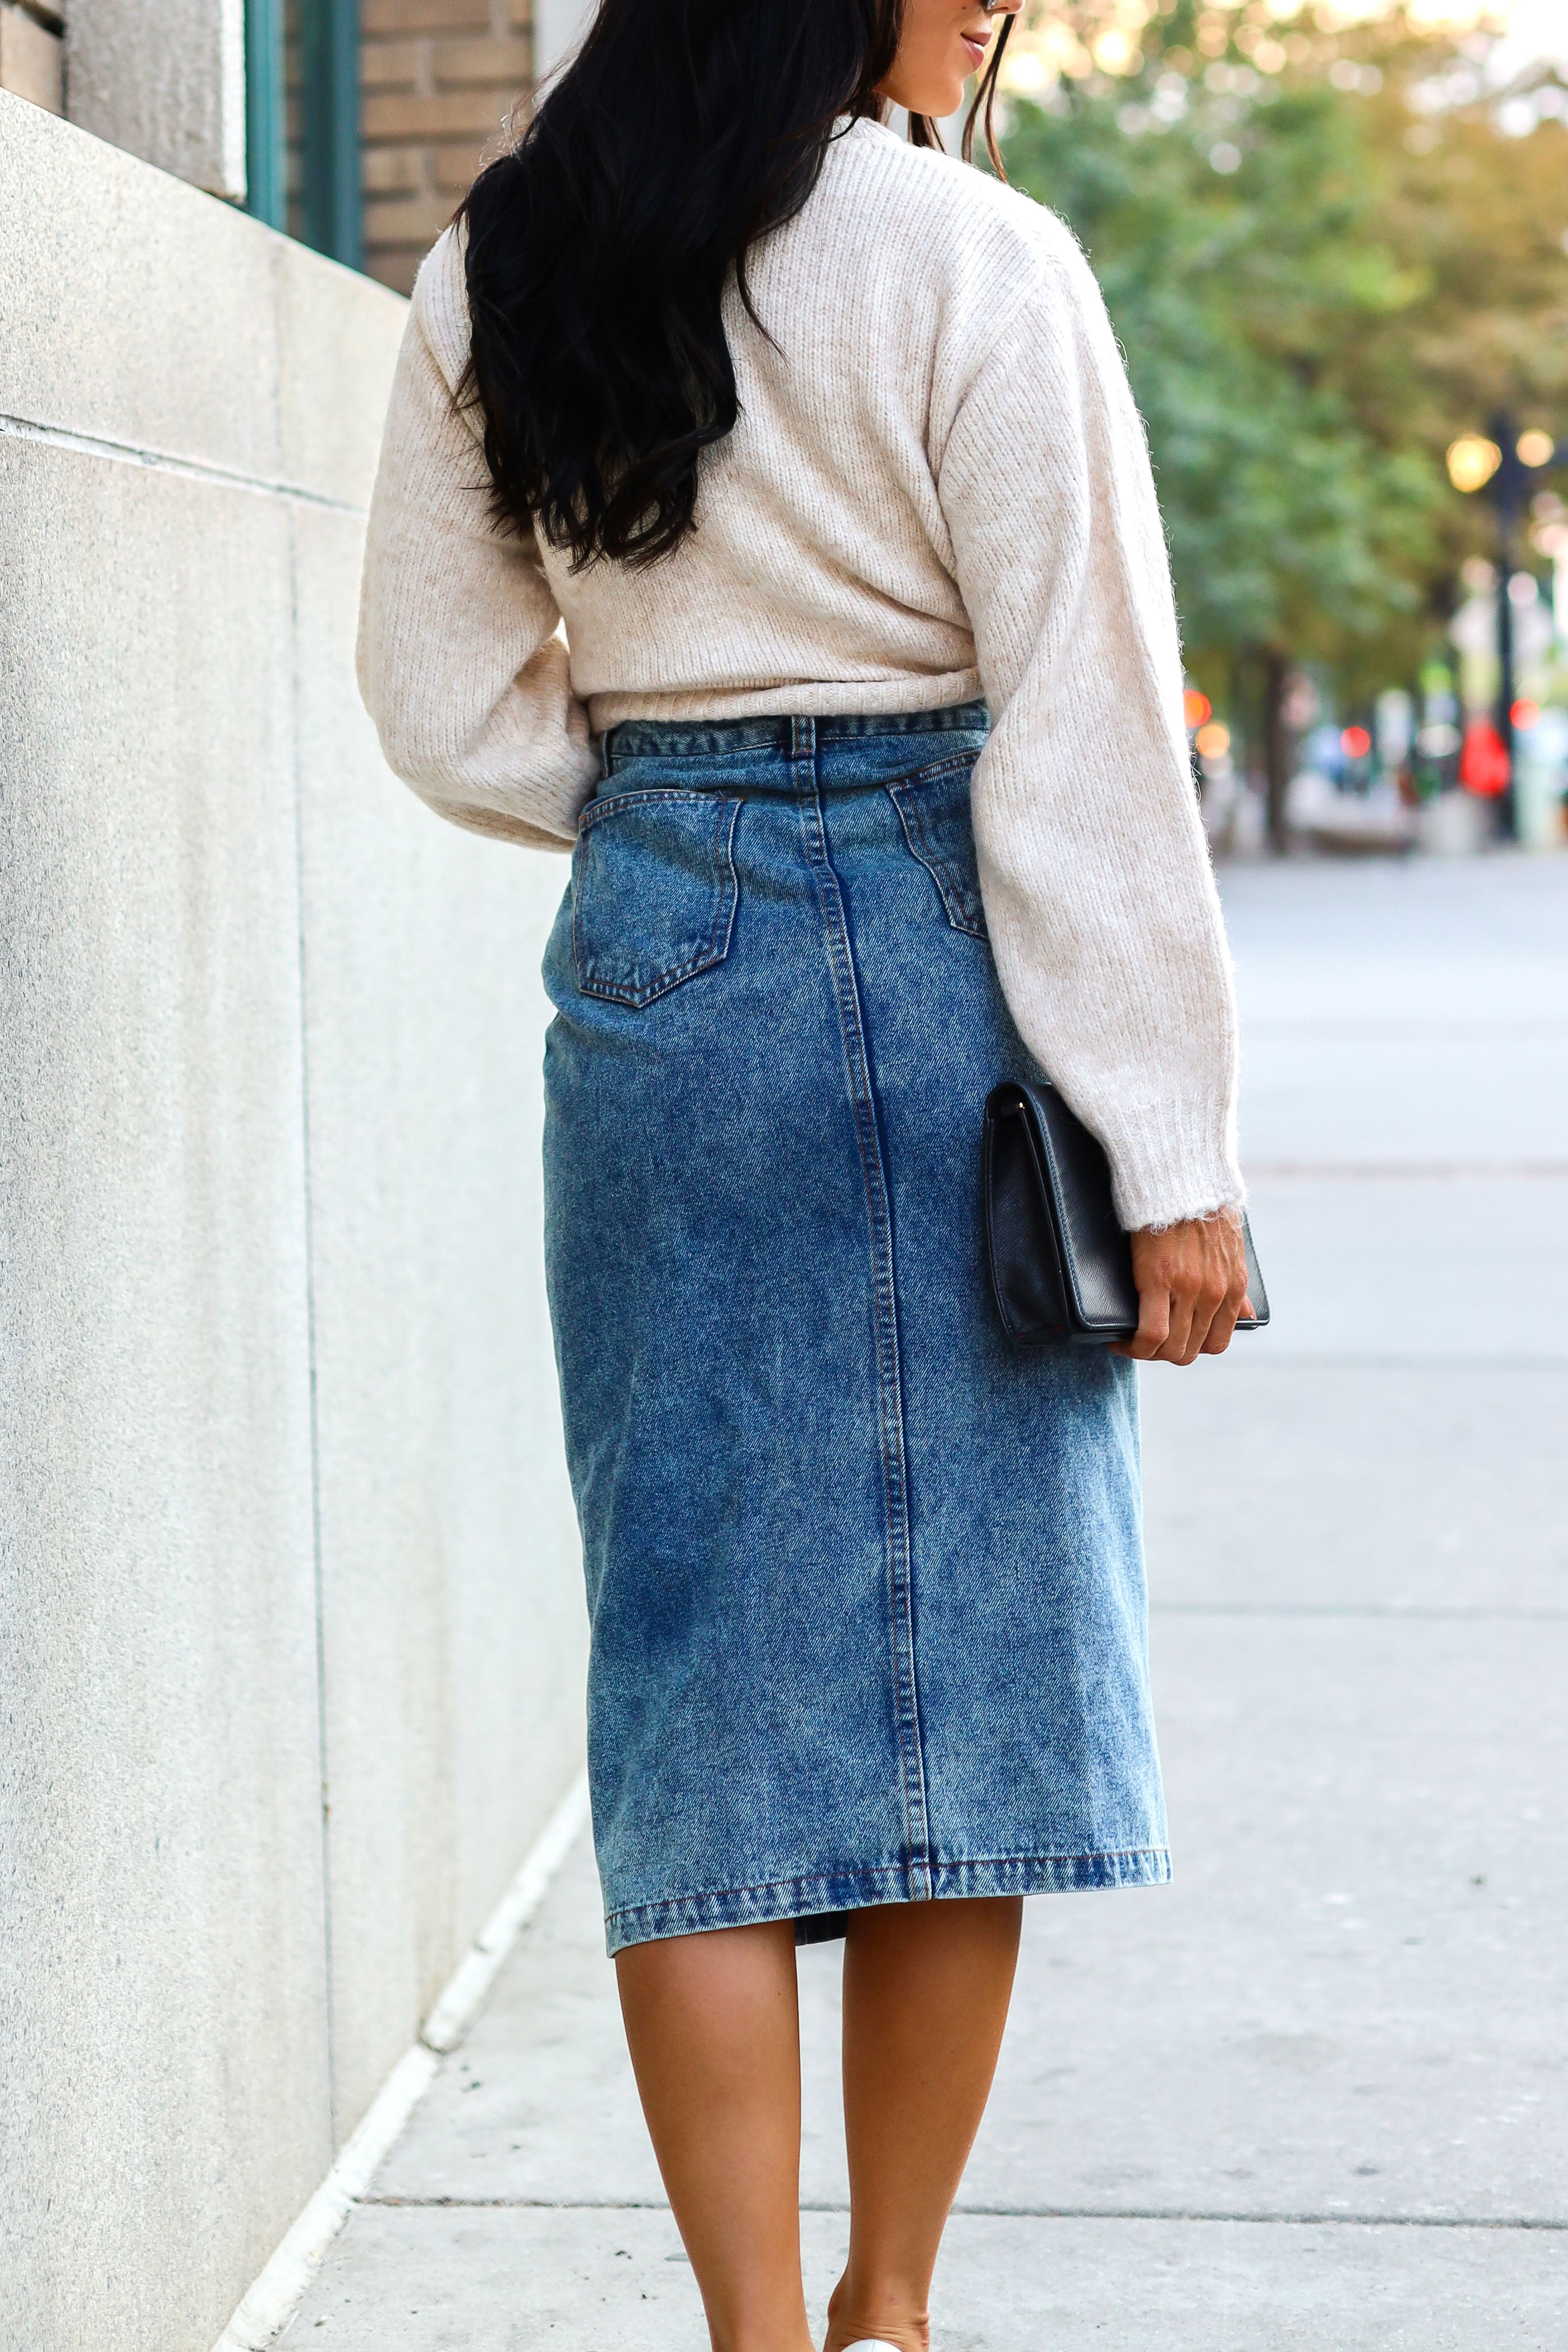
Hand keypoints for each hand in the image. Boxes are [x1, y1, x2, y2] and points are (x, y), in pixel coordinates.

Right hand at [1110, 1209, 1251, 1365]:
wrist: (1181, 1176)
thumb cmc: (1200, 1207)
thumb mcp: (1231, 1249)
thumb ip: (1236, 1287)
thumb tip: (1248, 1314)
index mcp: (1234, 1286)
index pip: (1216, 1343)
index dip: (1189, 1349)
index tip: (1168, 1342)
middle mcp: (1216, 1294)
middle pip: (1189, 1351)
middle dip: (1163, 1353)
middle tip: (1142, 1342)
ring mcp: (1190, 1290)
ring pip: (1171, 1349)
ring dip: (1146, 1353)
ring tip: (1129, 1342)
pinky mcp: (1161, 1281)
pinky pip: (1151, 1334)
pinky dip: (1134, 1345)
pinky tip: (1120, 1339)